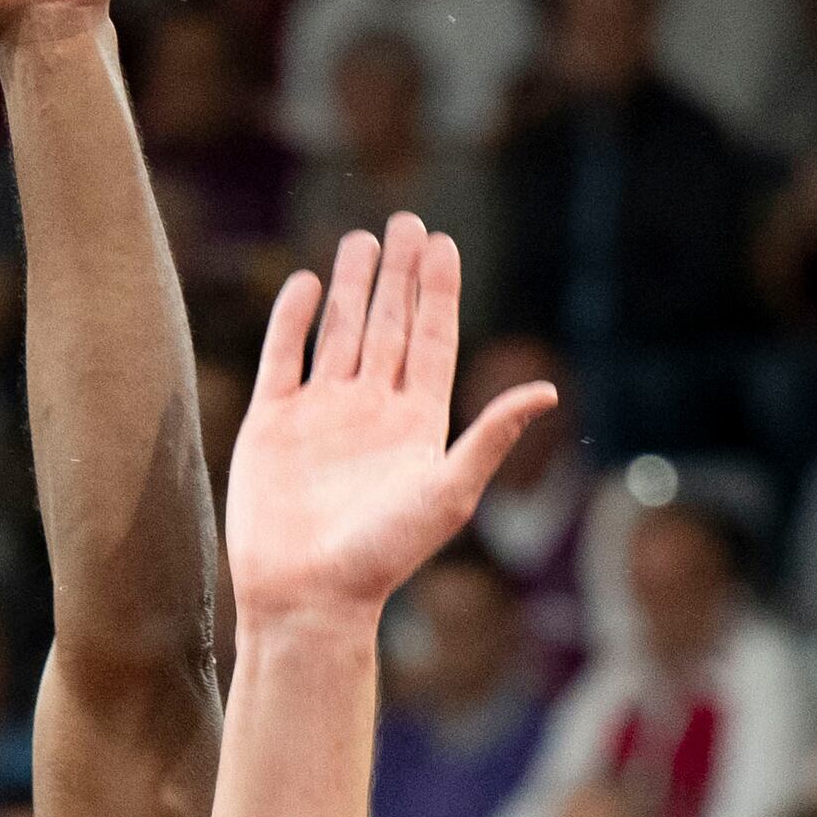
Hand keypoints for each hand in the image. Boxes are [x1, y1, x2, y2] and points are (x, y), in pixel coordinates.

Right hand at [223, 218, 554, 625]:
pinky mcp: (270, 425)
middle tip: (406, 221)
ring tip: (360, 239)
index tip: (442, 242)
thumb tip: (545, 390)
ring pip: (339, 333)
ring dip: (351, 287)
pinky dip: (293, 320)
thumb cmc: (383, 555)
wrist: (306, 595)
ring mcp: (319, 414)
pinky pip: (283, 358)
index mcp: (416, 421)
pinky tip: (307, 285)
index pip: (429, 339)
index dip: (437, 290)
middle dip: (397, 273)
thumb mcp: (448, 493)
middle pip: (387, 325)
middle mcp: (370, 410)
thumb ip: (490, 437)